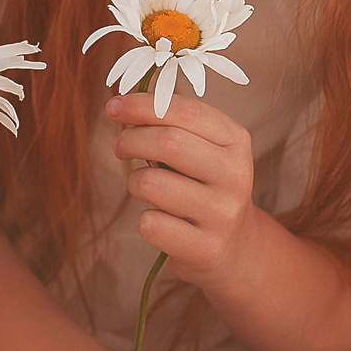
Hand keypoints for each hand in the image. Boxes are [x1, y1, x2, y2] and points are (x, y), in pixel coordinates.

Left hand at [108, 93, 265, 286]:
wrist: (233, 248)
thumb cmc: (202, 187)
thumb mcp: (201, 149)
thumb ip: (170, 123)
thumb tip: (121, 102)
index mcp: (236, 142)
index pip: (186, 111)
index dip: (142, 105)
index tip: (113, 107)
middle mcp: (236, 175)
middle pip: (168, 142)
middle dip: (131, 140)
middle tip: (120, 147)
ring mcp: (223, 214)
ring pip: (152, 184)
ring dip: (136, 183)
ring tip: (147, 187)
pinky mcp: (206, 248)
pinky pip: (151, 224)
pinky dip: (146, 221)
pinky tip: (162, 222)